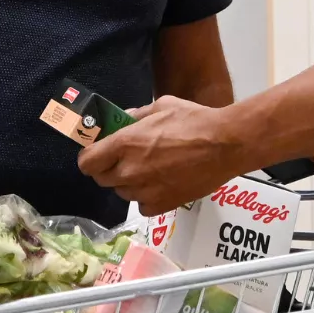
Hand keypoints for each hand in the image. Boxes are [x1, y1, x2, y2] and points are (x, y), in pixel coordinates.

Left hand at [78, 95, 246, 212]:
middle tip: (125, 159)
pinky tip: (159, 184)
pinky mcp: (161, 205)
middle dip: (108, 169)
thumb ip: (136, 116)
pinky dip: (146, 197)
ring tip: (149, 170)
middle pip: (101, 179)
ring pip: (122, 192)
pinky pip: (141, 205)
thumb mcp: (160, 106)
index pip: (87, 162)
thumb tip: (123, 121)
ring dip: (128, 183)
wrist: (226, 145)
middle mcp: (129, 170)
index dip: (90, 157)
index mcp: (124, 143)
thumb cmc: (194, 120)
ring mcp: (144, 191)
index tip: (98, 153)